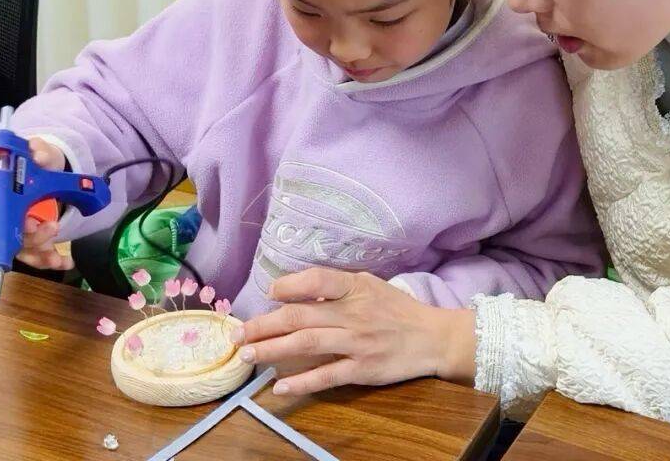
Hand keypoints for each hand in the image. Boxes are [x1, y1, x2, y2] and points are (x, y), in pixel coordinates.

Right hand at [15, 138, 70, 270]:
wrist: (49, 172)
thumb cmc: (40, 166)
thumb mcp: (42, 154)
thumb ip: (40, 151)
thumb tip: (38, 154)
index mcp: (10, 200)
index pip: (6, 218)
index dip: (15, 225)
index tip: (30, 223)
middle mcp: (15, 220)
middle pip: (17, 238)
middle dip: (33, 240)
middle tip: (51, 228)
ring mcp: (27, 232)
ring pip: (29, 252)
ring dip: (43, 257)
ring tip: (57, 259)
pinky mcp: (40, 239)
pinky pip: (44, 255)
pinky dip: (55, 261)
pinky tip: (67, 262)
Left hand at [234, 269, 477, 395]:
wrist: (433, 337)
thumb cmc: (397, 310)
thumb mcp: (370, 285)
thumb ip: (336, 287)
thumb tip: (292, 291)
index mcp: (356, 288)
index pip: (316, 281)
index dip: (289, 285)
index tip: (269, 292)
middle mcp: (354, 314)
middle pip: (300, 317)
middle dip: (263, 325)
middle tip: (236, 334)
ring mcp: (357, 343)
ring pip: (306, 345)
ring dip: (271, 350)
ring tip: (247, 356)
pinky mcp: (363, 369)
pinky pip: (326, 375)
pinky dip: (301, 382)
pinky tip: (278, 387)